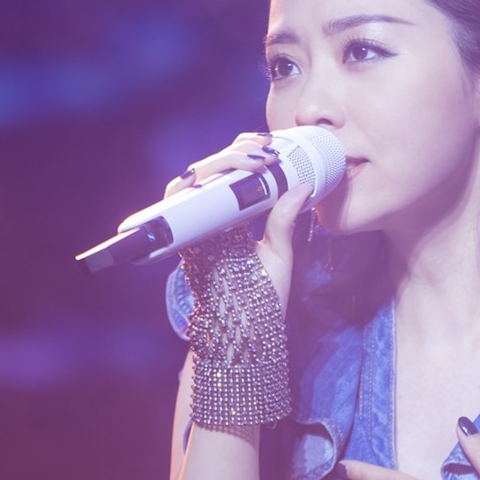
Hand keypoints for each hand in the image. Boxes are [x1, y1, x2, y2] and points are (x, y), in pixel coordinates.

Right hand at [163, 132, 310, 312]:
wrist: (246, 334)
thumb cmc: (263, 300)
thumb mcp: (280, 255)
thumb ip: (285, 221)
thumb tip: (303, 187)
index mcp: (233, 221)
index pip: (232, 176)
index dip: (245, 153)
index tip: (271, 145)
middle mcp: (211, 222)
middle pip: (212, 173)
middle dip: (235, 152)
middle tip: (265, 148)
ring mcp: (195, 230)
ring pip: (192, 182)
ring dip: (219, 164)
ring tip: (253, 159)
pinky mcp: (183, 242)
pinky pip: (175, 207)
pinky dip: (188, 187)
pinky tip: (210, 177)